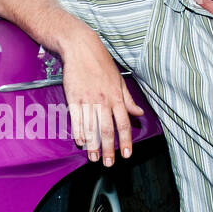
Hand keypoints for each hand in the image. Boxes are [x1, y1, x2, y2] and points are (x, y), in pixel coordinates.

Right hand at [61, 38, 143, 165]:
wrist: (81, 48)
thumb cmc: (101, 63)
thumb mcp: (119, 80)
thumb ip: (128, 100)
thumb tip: (139, 113)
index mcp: (116, 96)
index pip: (123, 123)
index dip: (125, 141)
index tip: (126, 154)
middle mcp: (103, 100)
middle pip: (107, 129)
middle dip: (109, 149)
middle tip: (109, 163)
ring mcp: (87, 99)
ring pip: (91, 127)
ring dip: (93, 145)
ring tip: (94, 158)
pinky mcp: (73, 97)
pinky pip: (76, 118)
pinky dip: (78, 132)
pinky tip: (80, 142)